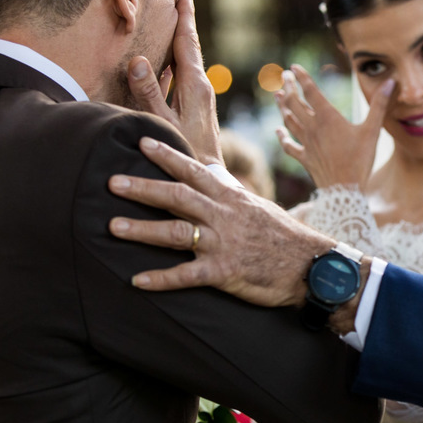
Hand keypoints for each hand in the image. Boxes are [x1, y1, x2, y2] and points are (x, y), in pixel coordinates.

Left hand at [107, 136, 335, 305]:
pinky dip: (161, 279)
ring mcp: (223, 243)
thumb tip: (209, 172)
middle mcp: (224, 216)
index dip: (167, 156)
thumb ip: (229, 191)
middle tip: (111, 181)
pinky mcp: (225, 271)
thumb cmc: (284, 237)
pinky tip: (136, 281)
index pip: (194, 170)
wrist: (311, 266)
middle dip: (143, 188)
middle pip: (177, 196)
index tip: (142, 141)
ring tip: (113, 226)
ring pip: (176, 232)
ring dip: (142, 230)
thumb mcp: (257, 206)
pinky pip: (187, 276)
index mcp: (231, 198)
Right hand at [127, 0, 222, 166]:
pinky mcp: (195, 107)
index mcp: (195, 85)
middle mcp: (201, 87)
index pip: (188, 42)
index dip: (184, 16)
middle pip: (190, 45)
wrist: (207, 180)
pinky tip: (165, 58)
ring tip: (175, 17)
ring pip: (186, 59)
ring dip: (180, 38)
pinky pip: (182, 75)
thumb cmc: (184, 154)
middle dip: (185, 19)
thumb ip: (149, 94)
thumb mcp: (162, 123)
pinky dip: (175, 59)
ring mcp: (199, 97)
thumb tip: (139, 61)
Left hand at [275, 65, 393, 188]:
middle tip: (284, 75)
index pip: (311, 92)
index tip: (294, 66)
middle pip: (295, 103)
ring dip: (282, 106)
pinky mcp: (305, 158)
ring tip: (277, 95)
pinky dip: (282, 137)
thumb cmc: (360, 160)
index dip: (302, 78)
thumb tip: (390, 82)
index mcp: (328, 118)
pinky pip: (289, 145)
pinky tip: (278, 131)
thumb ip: (380, 105)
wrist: (345, 190)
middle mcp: (313, 128)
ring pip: (289, 120)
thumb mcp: (372, 131)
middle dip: (289, 87)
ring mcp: (306, 143)